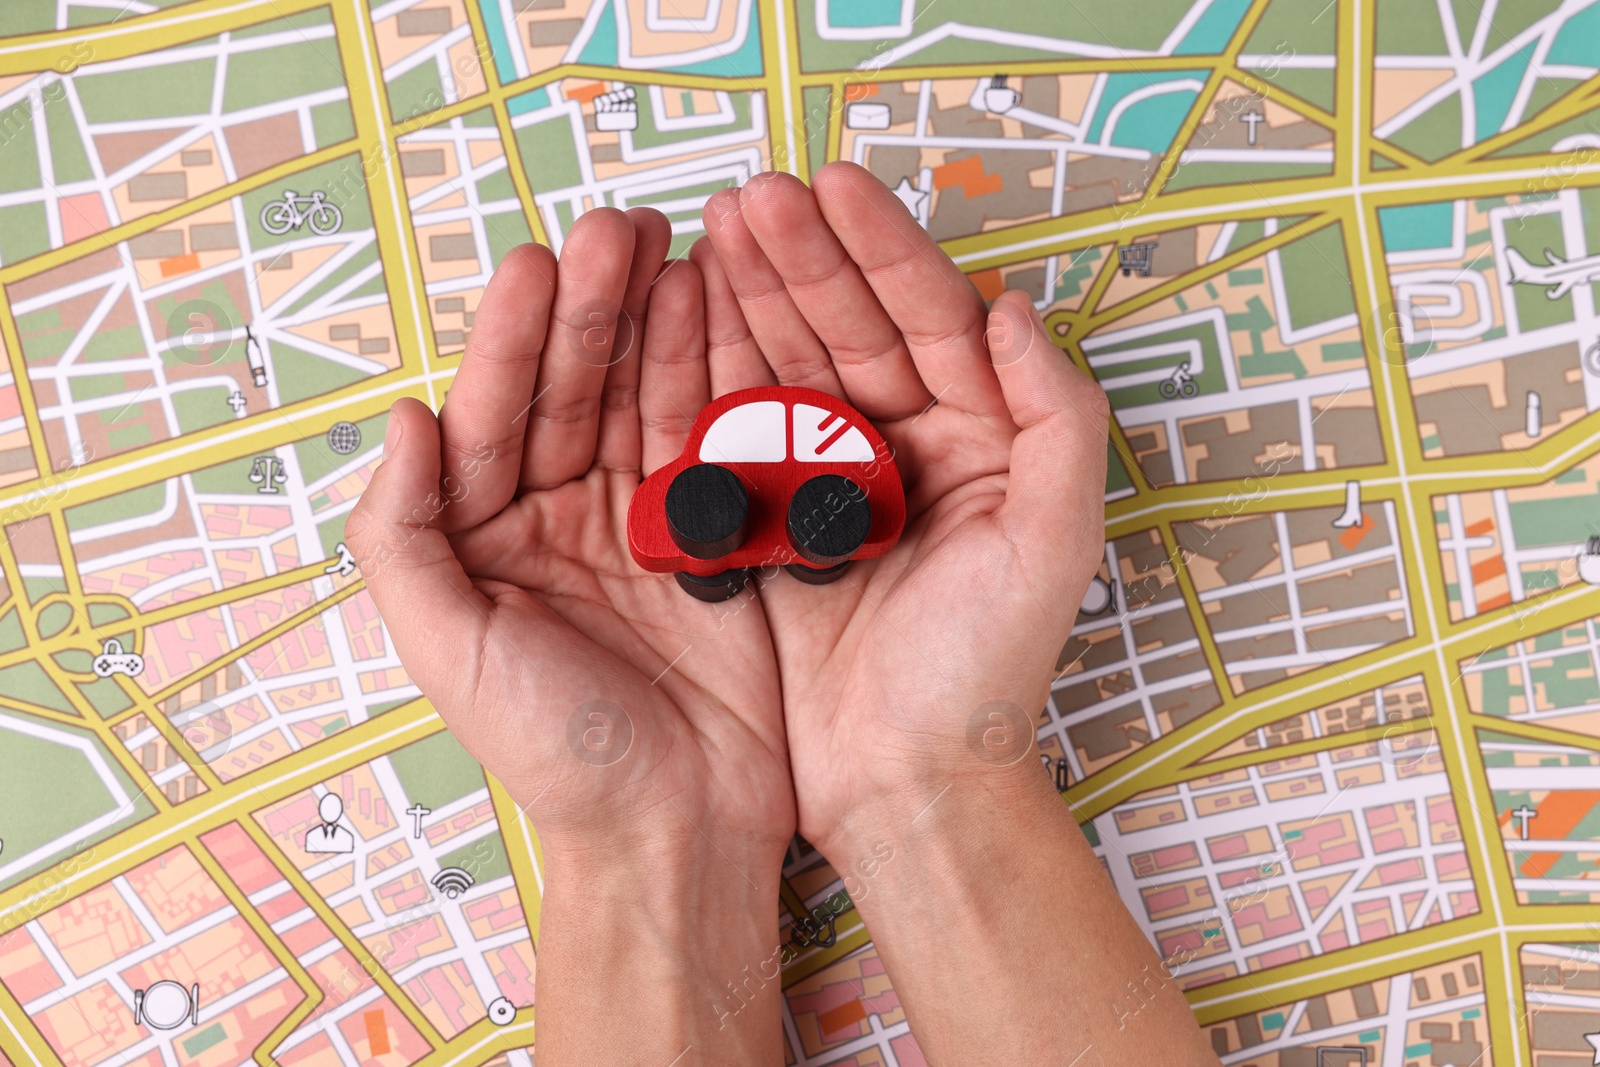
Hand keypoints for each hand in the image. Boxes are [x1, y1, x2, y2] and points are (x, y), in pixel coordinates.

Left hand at [346, 208, 793, 1061]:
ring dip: (659, 324)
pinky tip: (727, 319)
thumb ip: (402, 536)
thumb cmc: (556, 751)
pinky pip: (711, 442)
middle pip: (571, 390)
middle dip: (593, 308)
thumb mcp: (447, 650)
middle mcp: (559, 517)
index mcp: (484, 539)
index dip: (512, 339)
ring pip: (644, 400)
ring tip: (681, 249)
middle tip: (622, 226)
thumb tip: (398, 419)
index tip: (539, 264)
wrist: (676, 827)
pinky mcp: (717, 537)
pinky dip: (720, 379)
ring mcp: (643, 521)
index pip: (490, 417)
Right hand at [697, 163, 1108, 852]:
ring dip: (750, 297)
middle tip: (746, 200)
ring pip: (790, 363)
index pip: (931, 316)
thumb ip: (1057, 421)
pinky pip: (740, 428)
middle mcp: (908, 444)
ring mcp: (833, 478)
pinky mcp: (772, 518)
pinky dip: (711, 373)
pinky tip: (679, 320)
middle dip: (801, 257)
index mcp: (982, 436)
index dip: (882, 248)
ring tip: (703, 236)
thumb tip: (1015, 307)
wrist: (905, 779)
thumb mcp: (1053, 546)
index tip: (831, 186)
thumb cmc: (988, 672)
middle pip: (852, 325)